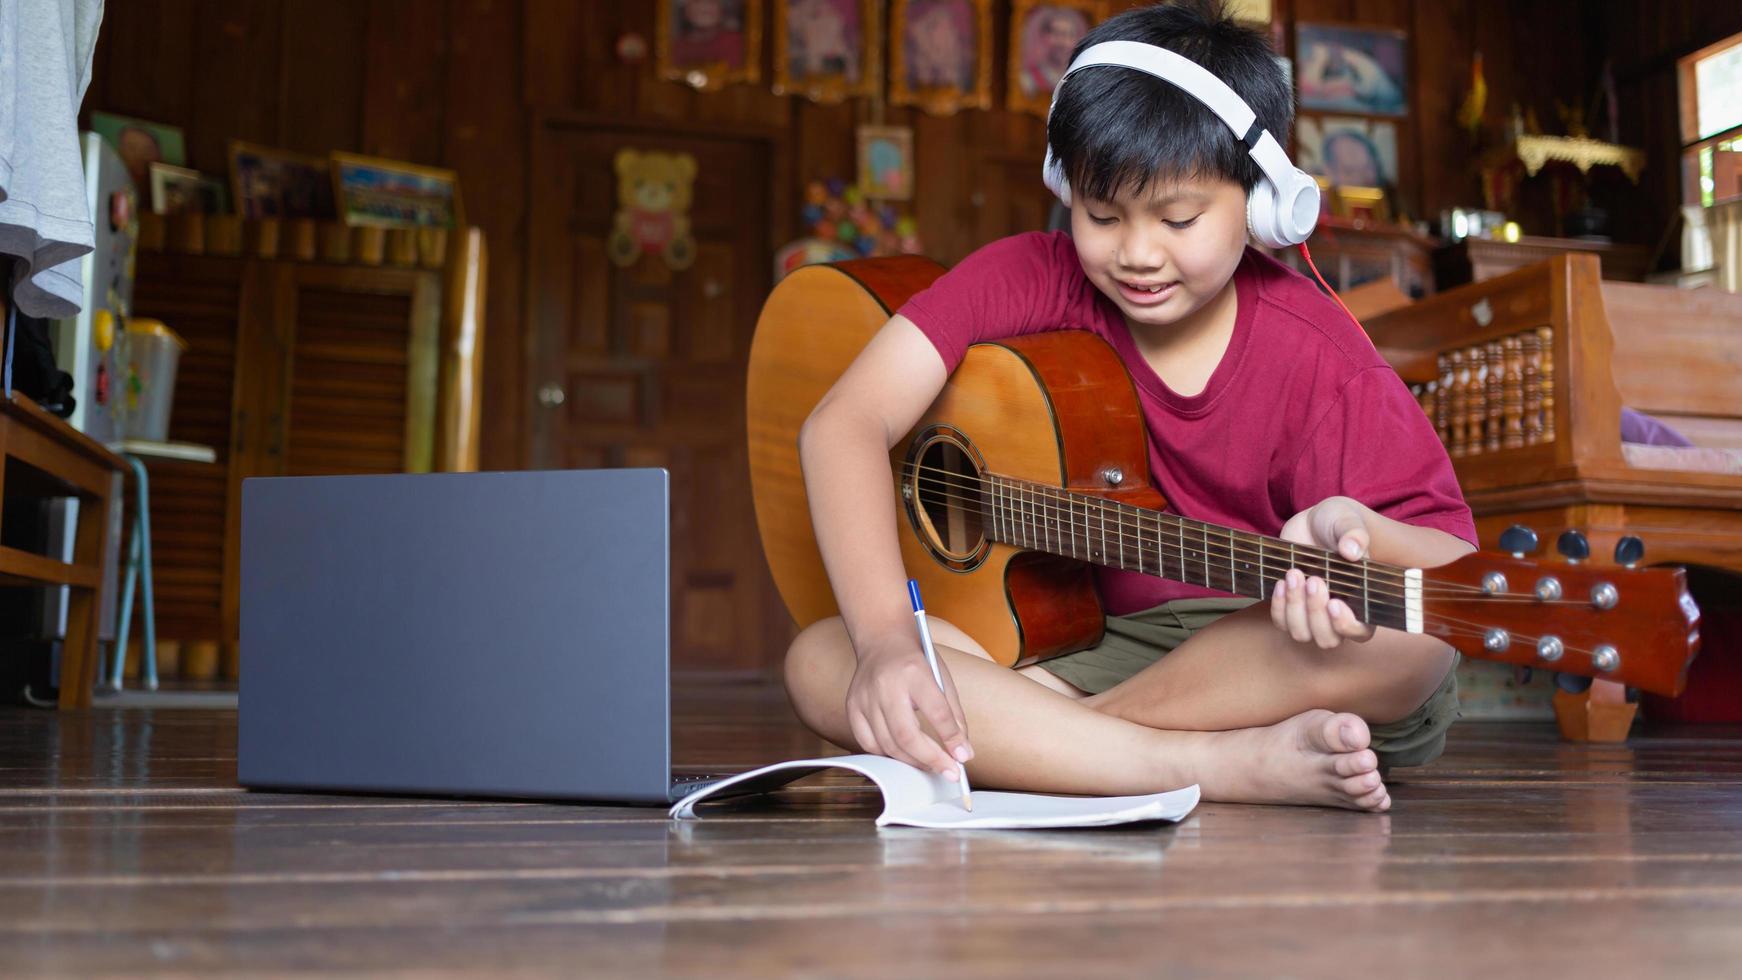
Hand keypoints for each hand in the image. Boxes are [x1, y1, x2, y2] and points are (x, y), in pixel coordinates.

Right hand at [844, 635, 972, 777]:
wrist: (882, 640)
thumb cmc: (916, 661)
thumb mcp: (941, 678)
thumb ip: (954, 716)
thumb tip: (963, 752)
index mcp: (914, 671)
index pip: (936, 711)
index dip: (951, 738)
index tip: (963, 758)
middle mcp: (885, 684)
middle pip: (906, 735)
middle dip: (930, 759)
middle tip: (948, 771)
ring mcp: (865, 697)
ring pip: (887, 744)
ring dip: (911, 762)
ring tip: (929, 765)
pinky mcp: (852, 706)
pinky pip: (868, 743)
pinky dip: (888, 755)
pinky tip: (903, 756)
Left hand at [1272, 496, 1377, 648]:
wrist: (1314, 523)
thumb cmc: (1339, 524)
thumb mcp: (1348, 521)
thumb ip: (1355, 534)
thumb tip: (1353, 551)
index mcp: (1363, 601)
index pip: (1361, 631)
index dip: (1347, 626)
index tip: (1334, 603)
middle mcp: (1338, 615)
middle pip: (1328, 639)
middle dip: (1316, 613)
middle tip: (1313, 580)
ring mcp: (1312, 614)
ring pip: (1302, 633)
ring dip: (1294, 608)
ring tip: (1294, 574)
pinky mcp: (1291, 607)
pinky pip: (1281, 622)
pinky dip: (1278, 606)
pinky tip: (1281, 582)